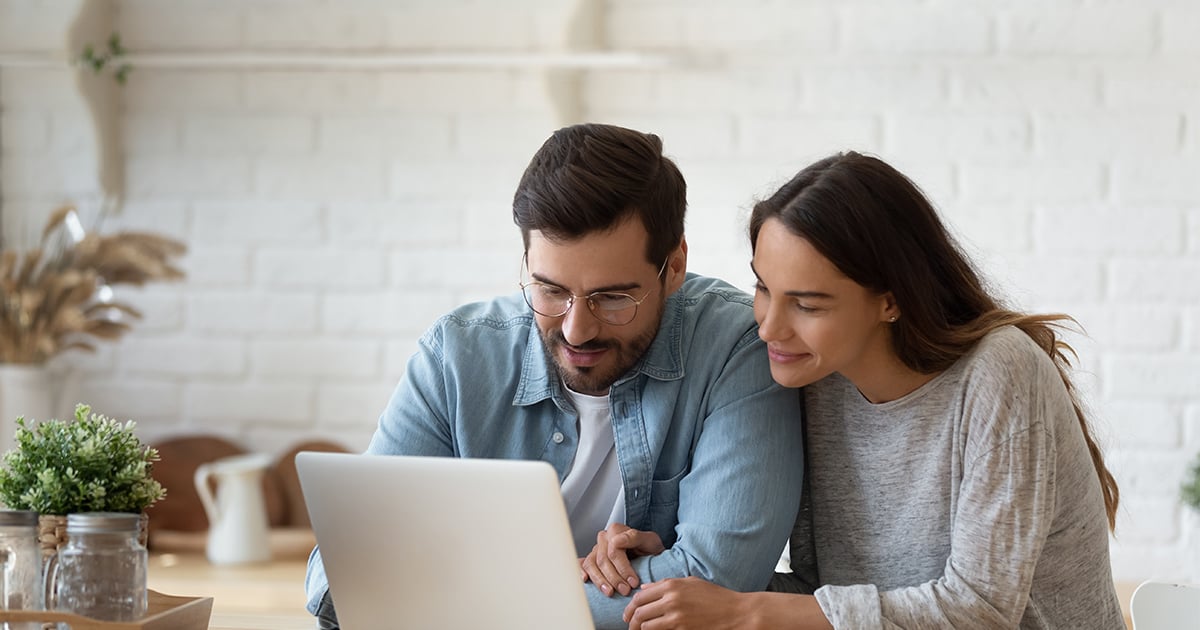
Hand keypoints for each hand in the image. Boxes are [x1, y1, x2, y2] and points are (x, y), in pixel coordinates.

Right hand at [579, 523, 664, 596]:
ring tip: (610, 592)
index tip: (633, 582)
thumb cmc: (650, 549)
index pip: (614, 551)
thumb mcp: (650, 541)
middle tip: (625, 590)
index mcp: (616, 530)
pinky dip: (581, 572)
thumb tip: (616, 541)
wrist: (649, 556)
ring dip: (600, 580)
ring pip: (591, 564)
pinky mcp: (592, 559)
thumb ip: (635, 537)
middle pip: (603, 560)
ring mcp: (596, 549)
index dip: (623, 568)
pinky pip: (582, 565)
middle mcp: (604, 538)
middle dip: (614, 578)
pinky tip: (585, 580)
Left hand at [622, 577, 745, 629]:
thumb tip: (643, 588)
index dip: (629, 607)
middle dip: (630, 621)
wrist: (735, 612)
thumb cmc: (714, 596)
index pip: (640, 596)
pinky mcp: (682, 629)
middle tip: (629, 626)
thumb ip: (665, 584)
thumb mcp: (690, 583)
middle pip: (639, 612)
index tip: (627, 614)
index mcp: (671, 585)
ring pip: (646, 625)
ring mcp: (676, 615)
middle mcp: (671, 599)